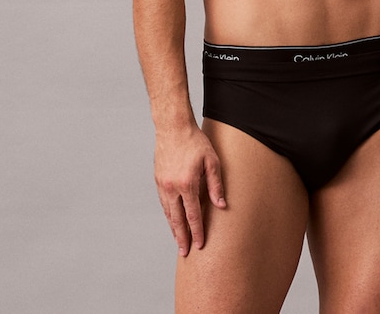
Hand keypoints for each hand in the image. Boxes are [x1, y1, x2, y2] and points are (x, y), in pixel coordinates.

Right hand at [154, 124, 225, 255]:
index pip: (193, 215)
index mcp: (187, 184)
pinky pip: (163, 202)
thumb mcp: (212, 161)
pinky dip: (168, 214)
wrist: (173, 127)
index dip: (197, 231)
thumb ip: (216, 184)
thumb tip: (221, 205)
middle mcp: (172, 187)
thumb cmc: (195, 142)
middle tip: (185, 252)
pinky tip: (172, 219)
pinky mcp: (158, 180)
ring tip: (178, 240)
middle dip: (182, 237)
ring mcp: (163, 184)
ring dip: (173, 228)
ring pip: (168, 212)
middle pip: (177, 219)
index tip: (200, 245)